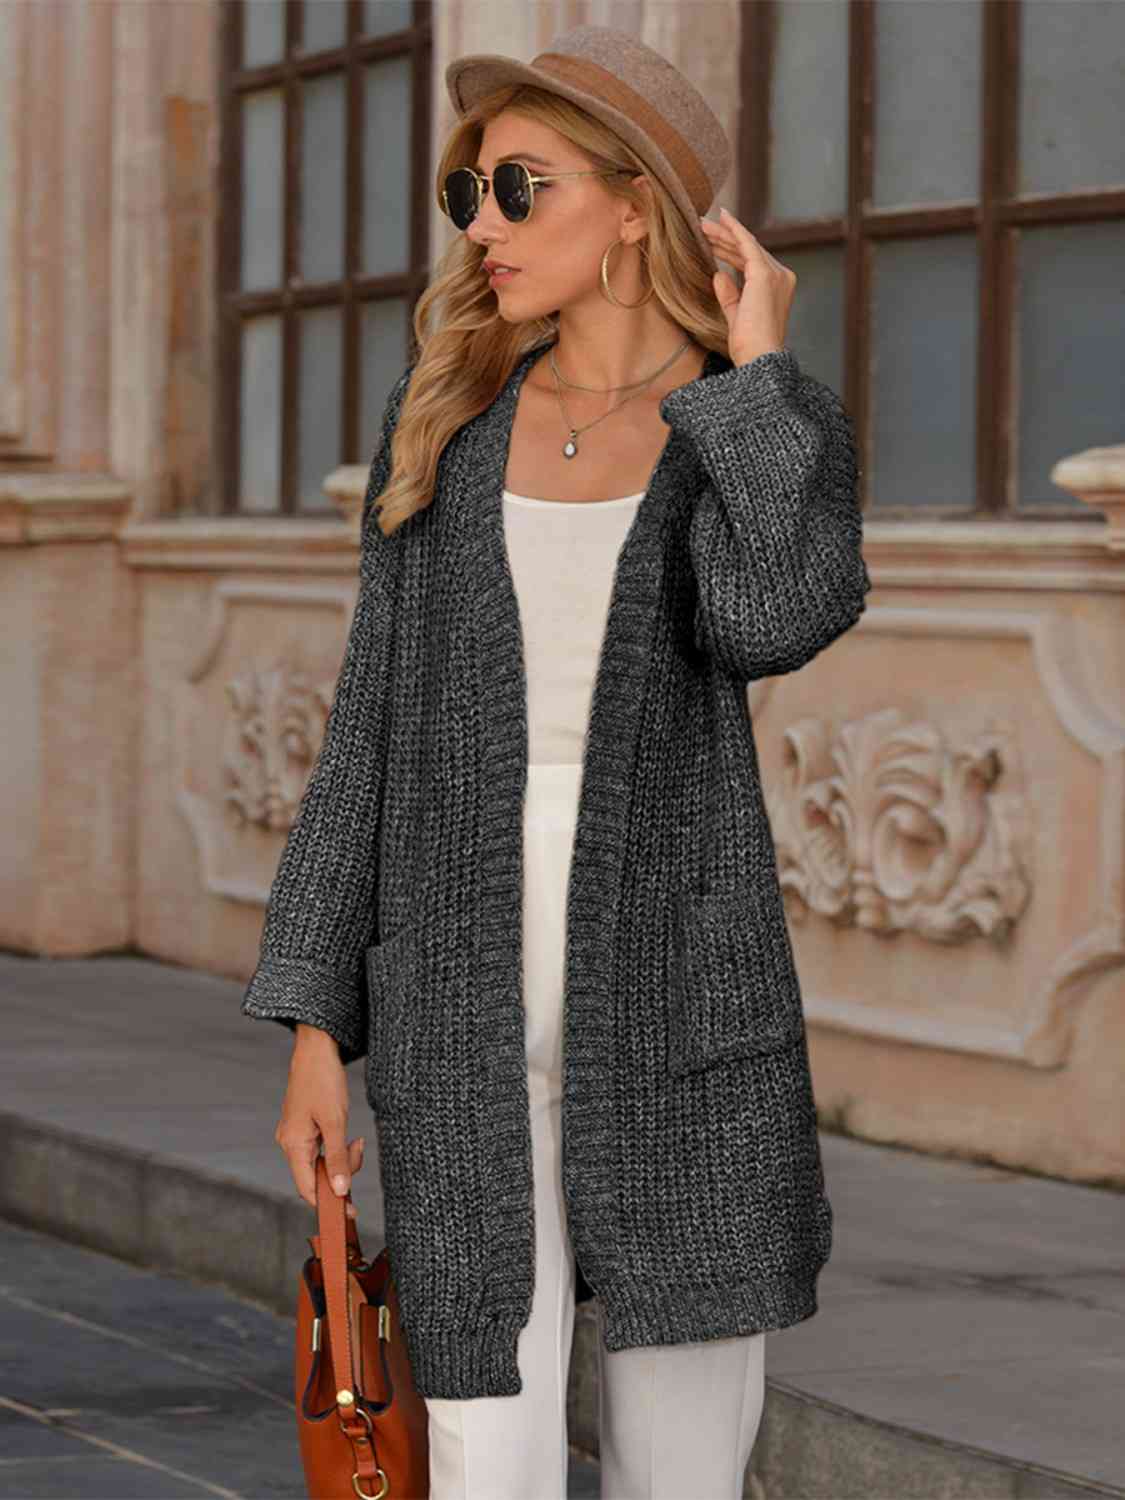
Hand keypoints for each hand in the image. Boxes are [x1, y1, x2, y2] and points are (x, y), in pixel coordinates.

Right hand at [276, 1029, 365, 1218]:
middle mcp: (289, 1143)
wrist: (316, 1049)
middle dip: (340, 1173)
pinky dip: (336, 1148)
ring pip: (319, 1162)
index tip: (349, 1213)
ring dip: (341, 1159)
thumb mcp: (335, 1121)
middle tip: (359, 1152)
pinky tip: (348, 1137)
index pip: (307, 1189)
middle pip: (314, 1177)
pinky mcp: (303, 1127)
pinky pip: (319, 1149)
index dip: (328, 1203)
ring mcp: (295, 1135)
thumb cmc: (323, 1081)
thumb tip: (339, 1191)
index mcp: (293, 1145)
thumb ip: (337, 1158)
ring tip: (356, 1140)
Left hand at [700, 207, 795, 366]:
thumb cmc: (749, 346)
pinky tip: (723, 219)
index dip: (732, 250)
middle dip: (725, 238)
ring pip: (746, 245)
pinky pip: (747, 244)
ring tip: (702, 224)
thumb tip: (719, 275)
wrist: (758, 357)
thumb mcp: (736, 316)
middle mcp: (781, 277)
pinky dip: (735, 230)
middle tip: (702, 226)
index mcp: (777, 288)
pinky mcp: (764, 274)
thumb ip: (730, 295)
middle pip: (749, 251)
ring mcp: (775, 274)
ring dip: (724, 233)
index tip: (714, 239)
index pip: (751, 263)